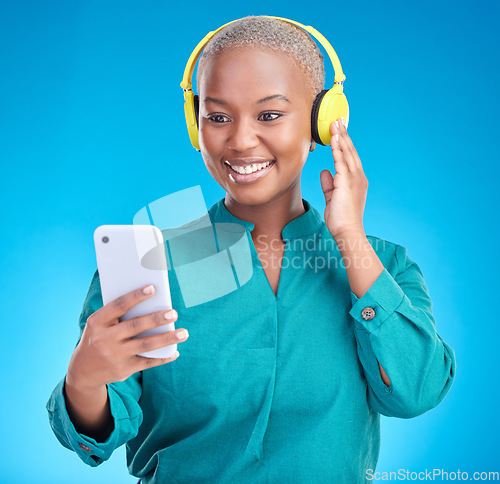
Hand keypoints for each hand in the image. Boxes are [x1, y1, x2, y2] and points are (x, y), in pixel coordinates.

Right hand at [66, 284, 187, 390]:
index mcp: (97, 322)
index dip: (135, 296)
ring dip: (167, 338)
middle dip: (157, 319)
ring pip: (145, 345)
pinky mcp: (123, 370)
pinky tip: (175, 351)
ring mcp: (114, 355)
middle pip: (135, 326)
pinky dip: (163, 357)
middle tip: (174, 313)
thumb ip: (120, 315)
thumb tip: (153, 302)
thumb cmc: (99, 337)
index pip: (118, 306)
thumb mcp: (100, 324)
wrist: (83, 371)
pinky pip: (147, 362)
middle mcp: (105, 339)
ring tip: (184, 332)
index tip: (153, 288)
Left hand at [320, 118, 367, 239]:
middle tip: (338, 120)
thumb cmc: (341, 219)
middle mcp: (358, 177)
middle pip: (350, 151)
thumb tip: (324, 172)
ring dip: (341, 137)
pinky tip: (334, 138)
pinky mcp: (347, 182)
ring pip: (347, 153)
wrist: (347, 232)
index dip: (344, 144)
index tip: (339, 132)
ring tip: (335, 123)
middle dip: (344, 135)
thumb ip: (329, 185)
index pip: (349, 158)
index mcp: (356, 181)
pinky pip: (341, 161)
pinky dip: (338, 148)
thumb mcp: (332, 198)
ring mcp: (354, 179)